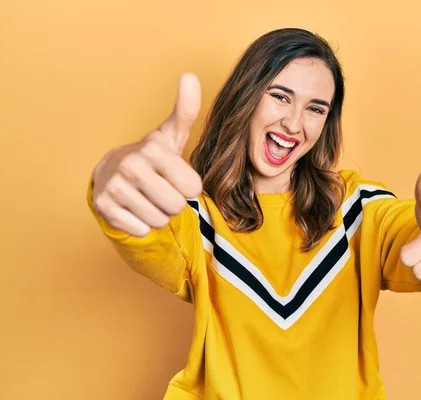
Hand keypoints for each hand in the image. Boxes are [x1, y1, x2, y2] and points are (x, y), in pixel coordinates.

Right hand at [91, 73, 202, 236]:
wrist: (113, 173)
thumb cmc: (152, 157)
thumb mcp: (171, 134)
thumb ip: (186, 110)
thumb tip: (189, 75)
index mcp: (154, 150)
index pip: (192, 188)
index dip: (188, 187)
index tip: (175, 177)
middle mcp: (132, 166)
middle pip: (176, 206)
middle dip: (173, 202)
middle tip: (161, 189)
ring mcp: (115, 187)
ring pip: (159, 220)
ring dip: (158, 214)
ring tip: (148, 197)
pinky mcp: (104, 207)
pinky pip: (140, 229)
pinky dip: (141, 225)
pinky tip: (134, 208)